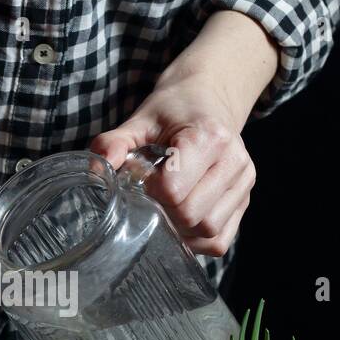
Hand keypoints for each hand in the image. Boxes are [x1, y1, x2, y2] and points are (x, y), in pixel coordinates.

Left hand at [91, 75, 255, 255]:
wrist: (210, 98)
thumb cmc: (175, 110)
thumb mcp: (141, 119)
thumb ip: (115, 142)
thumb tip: (96, 170)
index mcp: (210, 138)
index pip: (174, 190)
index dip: (150, 193)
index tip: (142, 181)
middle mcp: (234, 162)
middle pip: (192, 216)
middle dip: (164, 213)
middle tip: (151, 198)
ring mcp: (243, 184)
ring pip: (209, 232)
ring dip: (181, 230)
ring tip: (166, 210)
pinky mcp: (244, 201)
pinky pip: (220, 240)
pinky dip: (197, 241)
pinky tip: (182, 224)